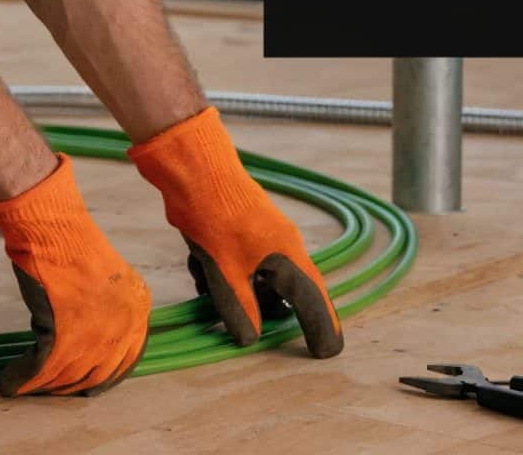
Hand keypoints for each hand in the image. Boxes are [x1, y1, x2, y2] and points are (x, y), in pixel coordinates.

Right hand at [0, 153, 152, 395]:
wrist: (52, 224)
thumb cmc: (70, 241)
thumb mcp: (106, 278)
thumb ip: (106, 309)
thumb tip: (90, 338)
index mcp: (137, 309)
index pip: (124, 360)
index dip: (101, 377)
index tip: (82, 384)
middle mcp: (123, 326)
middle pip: (96, 374)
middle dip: (71, 386)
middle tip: (51, 389)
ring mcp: (95, 333)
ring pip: (67, 376)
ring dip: (44, 386)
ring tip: (25, 385)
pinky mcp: (64, 336)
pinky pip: (41, 369)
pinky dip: (22, 379)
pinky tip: (10, 382)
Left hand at [128, 107, 343, 356]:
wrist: (195, 169)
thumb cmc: (215, 218)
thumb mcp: (225, 272)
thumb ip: (240, 309)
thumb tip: (251, 339)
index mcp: (287, 257)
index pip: (312, 300)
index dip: (320, 328)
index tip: (327, 353)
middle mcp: (282, 247)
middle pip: (283, 293)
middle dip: (261, 309)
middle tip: (247, 325)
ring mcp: (263, 237)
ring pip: (255, 278)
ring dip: (234, 290)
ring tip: (205, 280)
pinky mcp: (243, 230)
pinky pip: (239, 263)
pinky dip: (221, 271)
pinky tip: (197, 263)